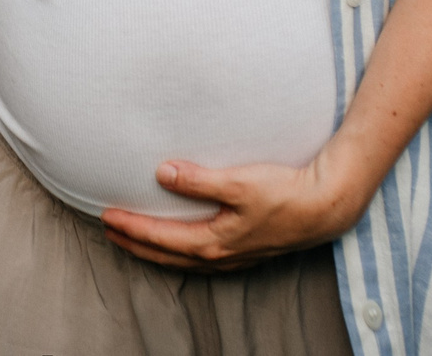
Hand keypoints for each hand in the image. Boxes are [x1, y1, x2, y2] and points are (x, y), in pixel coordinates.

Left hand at [97, 151, 362, 273]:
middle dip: (135, 243)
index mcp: (213, 241)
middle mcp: (220, 254)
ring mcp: (235, 255)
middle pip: (166, 254)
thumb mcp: (239, 182)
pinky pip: (202, 256)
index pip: (160, 237)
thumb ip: (198, 179)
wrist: (327, 206)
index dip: (131, 227)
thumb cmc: (285, 192)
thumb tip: (162, 173)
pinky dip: (181, 251)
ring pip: (184, 258)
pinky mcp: (247, 248)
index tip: (105, 216)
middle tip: (109, 231)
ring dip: (156, 249)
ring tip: (134, 238)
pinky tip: (181, 243)